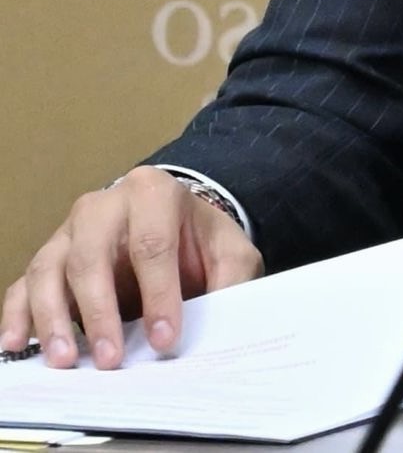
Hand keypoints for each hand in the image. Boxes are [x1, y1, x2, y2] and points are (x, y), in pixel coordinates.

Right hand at [0, 167, 262, 368]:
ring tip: (65, 360)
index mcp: (154, 192)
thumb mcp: (230, 252)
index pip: (152, 243)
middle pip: (91, 254)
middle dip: (100, 310)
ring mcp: (69, 232)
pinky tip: (17, 344)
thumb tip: (223, 320)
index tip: (164, 339)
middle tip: (111, 358)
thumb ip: (231, 280)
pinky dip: (17, 316)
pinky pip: (21, 286)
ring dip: (53, 318)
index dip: (158, 294)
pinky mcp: (48, 259)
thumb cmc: (200, 242)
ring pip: (48, 269)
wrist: (175, 228)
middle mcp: (104, 205)